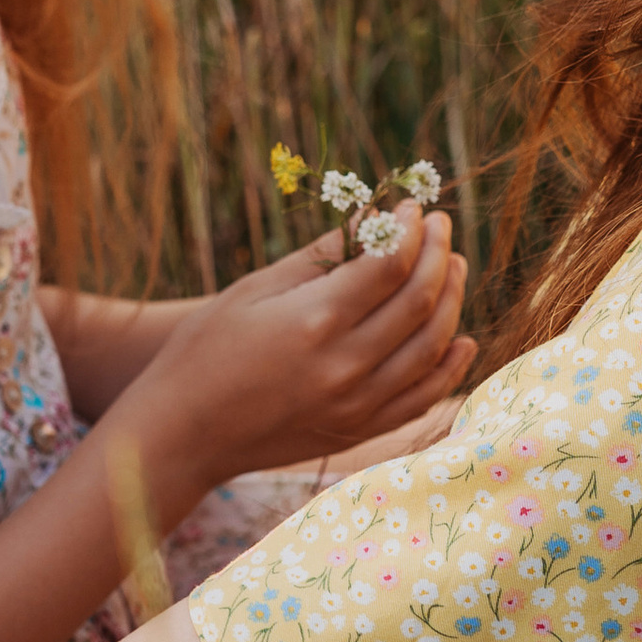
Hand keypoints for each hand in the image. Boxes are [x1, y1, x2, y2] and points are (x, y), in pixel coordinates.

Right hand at [130, 215, 474, 497]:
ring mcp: (354, 405)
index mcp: (314, 321)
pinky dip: (449, 368)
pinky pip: (420, 399)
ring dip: (450, 302)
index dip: (411, 230)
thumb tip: (371, 220)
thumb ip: (318, 258)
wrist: (181, 433)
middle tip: (440, 227)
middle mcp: (343, 366)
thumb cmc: (204, 350)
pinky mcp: (356, 433)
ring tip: (453, 268)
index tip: (415, 208)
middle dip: (438, 256)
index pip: (390, 266)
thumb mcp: (253, 290)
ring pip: (430, 349)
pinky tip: (461, 340)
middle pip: (418, 303)